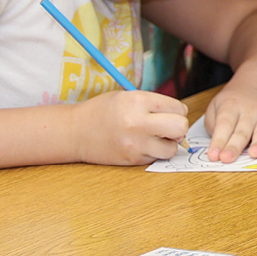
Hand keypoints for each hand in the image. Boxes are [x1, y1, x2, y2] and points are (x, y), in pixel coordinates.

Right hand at [74, 90, 192, 165]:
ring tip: (154, 137)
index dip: (176, 110)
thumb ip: (154, 104)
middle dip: (178, 126)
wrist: (75, 132)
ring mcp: (135, 143)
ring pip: (172, 148)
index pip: (178, 107)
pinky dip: (154, 152)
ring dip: (168, 143)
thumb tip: (181, 114)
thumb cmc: (102, 111)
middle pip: (181, 127)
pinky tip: (141, 145)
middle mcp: (138, 122)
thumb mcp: (127, 96)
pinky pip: (157, 157)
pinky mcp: (132, 159)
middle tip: (167, 126)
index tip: (167, 112)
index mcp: (137, 101)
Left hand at [202, 76, 256, 160]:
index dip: (218, 141)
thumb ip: (213, 124)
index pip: (224, 125)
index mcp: (231, 106)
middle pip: (242, 131)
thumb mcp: (217, 105)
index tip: (213, 156)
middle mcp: (250, 111)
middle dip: (234, 146)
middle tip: (227, 159)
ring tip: (254, 153)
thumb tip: (218, 145)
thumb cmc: (235, 100)